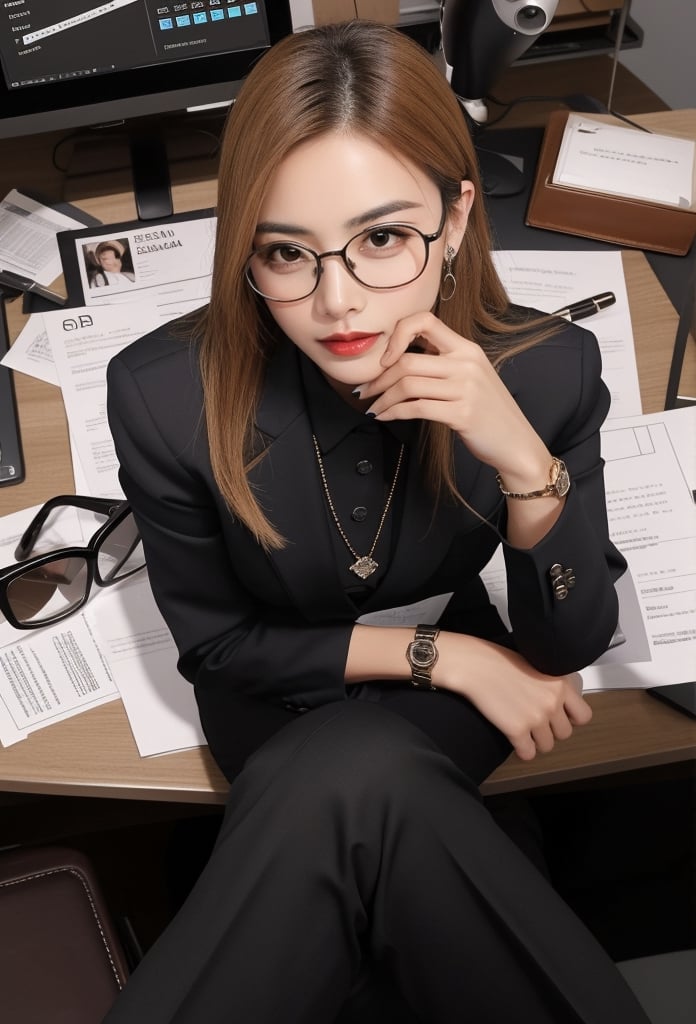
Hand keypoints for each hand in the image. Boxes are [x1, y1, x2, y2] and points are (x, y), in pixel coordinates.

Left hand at [359, 311, 549, 488]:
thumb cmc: (487, 411)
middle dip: (379, 378)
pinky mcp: (462, 413)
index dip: (398, 334)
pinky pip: (416, 408)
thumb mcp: (471, 376)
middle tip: (365, 392)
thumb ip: (443, 363)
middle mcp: (466, 363)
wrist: (515, 443)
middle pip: (407, 361)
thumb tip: (398, 361)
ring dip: (382, 398)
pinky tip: (386, 417)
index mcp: (467, 349)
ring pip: (407, 385)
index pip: (425, 320)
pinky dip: (394, 413)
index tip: (385, 358)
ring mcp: (466, 388)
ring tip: (373, 408)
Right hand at [436, 633, 591, 761]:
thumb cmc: (498, 660)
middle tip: (536, 723)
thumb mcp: (535, 663)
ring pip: (547, 746)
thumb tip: (556, 698)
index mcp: (560, 683)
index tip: (559, 717)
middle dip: (551, 731)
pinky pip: (528, 754)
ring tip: (524, 731)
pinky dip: (522, 750)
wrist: (474, 665)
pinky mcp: (517, 730)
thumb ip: (550, 682)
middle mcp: (552, 701)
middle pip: (565, 734)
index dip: (570, 719)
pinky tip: (514, 740)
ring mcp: (536, 717)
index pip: (583, 715)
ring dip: (536, 741)